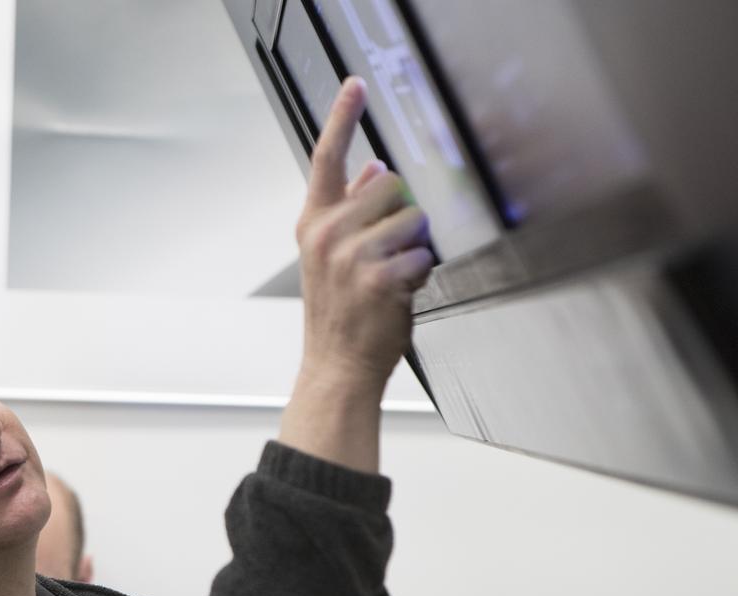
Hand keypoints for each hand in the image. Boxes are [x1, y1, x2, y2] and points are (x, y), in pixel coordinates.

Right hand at [294, 78, 433, 391]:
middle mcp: (328, 235)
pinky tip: (400, 293)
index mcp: (314, 224)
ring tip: (393, 275)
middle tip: (387, 250)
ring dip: (414, 247)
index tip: (355, 86)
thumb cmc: (336, 314)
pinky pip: (423, 255)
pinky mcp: (380, 278)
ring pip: (412, 220)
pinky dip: (421, 276)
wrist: (336, 366)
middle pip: (391, 186)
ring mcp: (352, 257)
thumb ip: (348, 208)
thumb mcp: (328, 257)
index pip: (327, 158)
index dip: (343, 118)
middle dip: (401, 214)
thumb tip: (371, 168)